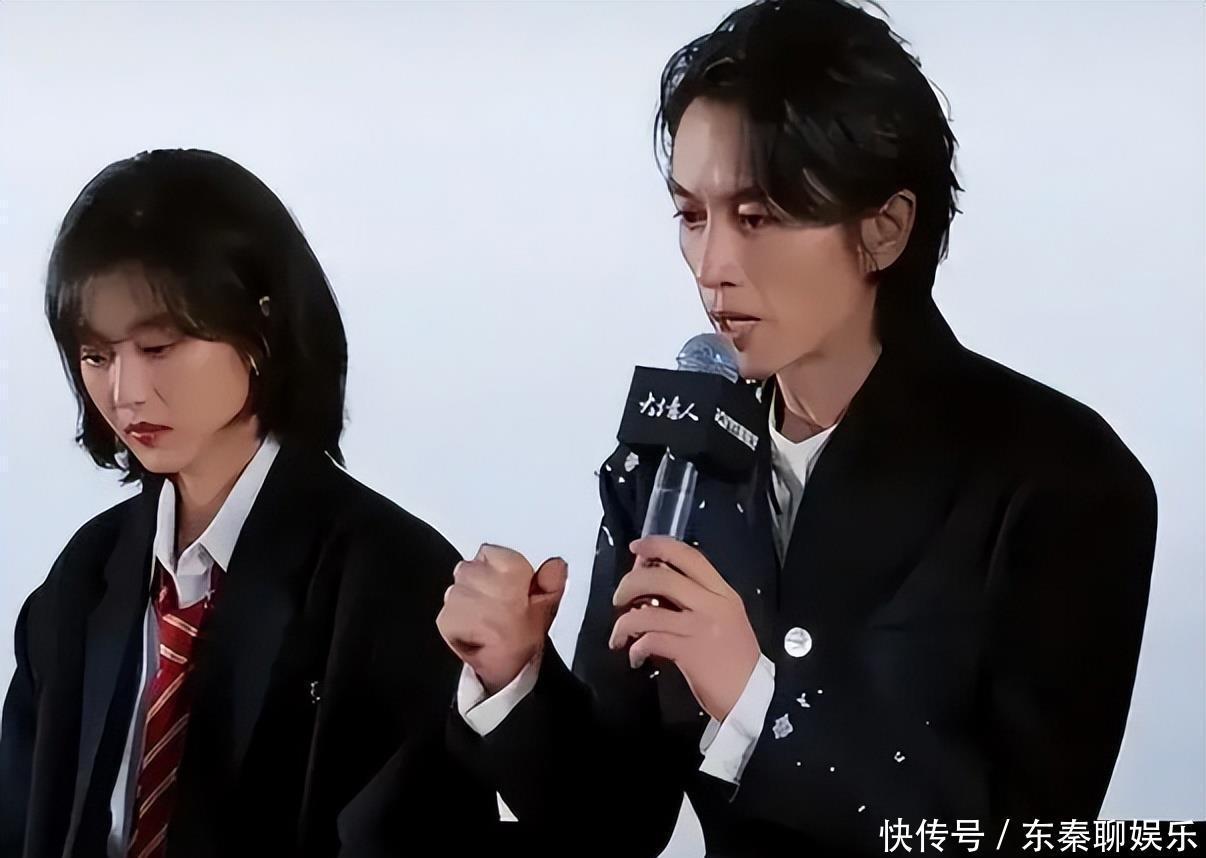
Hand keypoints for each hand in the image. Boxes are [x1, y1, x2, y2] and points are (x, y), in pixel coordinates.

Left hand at [437, 544, 567, 694]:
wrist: (504, 679)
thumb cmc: (523, 644)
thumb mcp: (546, 610)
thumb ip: (551, 582)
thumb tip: (555, 564)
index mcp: (513, 580)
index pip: (492, 552)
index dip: (500, 569)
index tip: (510, 587)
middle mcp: (486, 588)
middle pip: (471, 568)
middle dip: (482, 584)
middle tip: (497, 607)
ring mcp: (462, 604)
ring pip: (457, 587)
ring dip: (467, 601)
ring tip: (483, 621)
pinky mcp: (446, 621)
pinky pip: (447, 608)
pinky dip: (455, 618)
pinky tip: (471, 631)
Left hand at [609, 535, 760, 721]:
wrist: (756, 697)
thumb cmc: (736, 660)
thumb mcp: (724, 619)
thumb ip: (695, 599)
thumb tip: (656, 584)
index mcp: (723, 593)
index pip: (689, 556)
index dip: (658, 546)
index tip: (637, 546)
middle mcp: (713, 605)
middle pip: (662, 577)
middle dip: (631, 583)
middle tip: (620, 597)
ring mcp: (701, 628)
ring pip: (649, 611)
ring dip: (625, 621)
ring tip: (619, 633)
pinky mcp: (691, 654)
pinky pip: (651, 640)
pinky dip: (635, 647)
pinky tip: (635, 655)